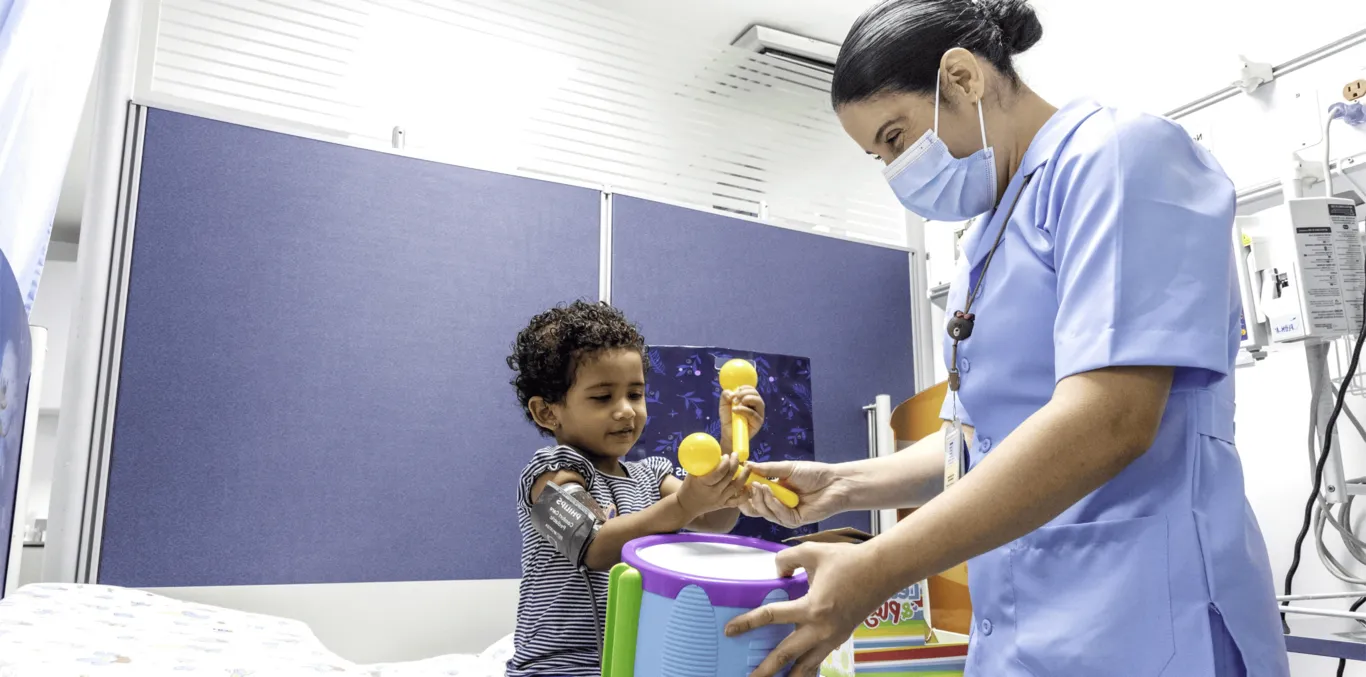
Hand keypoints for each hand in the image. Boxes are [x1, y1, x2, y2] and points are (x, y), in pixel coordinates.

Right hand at [676, 452, 749, 516]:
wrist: (686, 506)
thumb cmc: (688, 487)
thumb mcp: (692, 474)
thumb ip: (703, 465)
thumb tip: (716, 453)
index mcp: (704, 484)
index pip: (719, 472)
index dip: (726, 463)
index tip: (727, 455)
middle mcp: (714, 492)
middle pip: (729, 478)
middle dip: (735, 464)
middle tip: (736, 455)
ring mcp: (720, 500)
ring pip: (736, 487)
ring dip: (744, 476)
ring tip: (748, 466)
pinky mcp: (724, 505)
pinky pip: (737, 501)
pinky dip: (745, 494)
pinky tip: (749, 486)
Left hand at [720, 385, 764, 449]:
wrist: (728, 433)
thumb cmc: (728, 418)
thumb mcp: (724, 404)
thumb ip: (725, 395)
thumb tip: (731, 392)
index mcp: (750, 400)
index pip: (752, 389)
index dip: (744, 388)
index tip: (735, 391)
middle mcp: (757, 406)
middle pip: (756, 394)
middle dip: (745, 393)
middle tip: (735, 397)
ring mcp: (759, 414)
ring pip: (759, 402)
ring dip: (747, 399)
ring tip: (736, 403)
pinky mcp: (758, 422)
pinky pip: (753, 414)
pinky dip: (744, 410)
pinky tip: (735, 410)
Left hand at [725, 542, 886, 676]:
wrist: (883, 571)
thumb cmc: (849, 560)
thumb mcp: (813, 552)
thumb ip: (788, 559)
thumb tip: (776, 572)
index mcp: (812, 607)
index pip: (771, 617)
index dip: (748, 623)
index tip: (730, 631)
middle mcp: (821, 629)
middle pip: (786, 654)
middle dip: (766, 670)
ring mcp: (832, 638)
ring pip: (806, 666)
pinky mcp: (840, 639)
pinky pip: (819, 660)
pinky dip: (807, 671)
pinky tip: (798, 675)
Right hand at [739, 461, 843, 527]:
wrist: (834, 482)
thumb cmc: (813, 474)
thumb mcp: (787, 468)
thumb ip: (767, 469)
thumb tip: (747, 464)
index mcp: (774, 492)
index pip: (753, 497)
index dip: (744, 491)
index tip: (737, 481)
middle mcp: (777, 505)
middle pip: (755, 508)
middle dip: (749, 497)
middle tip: (748, 485)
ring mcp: (785, 515)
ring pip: (765, 512)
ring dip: (761, 499)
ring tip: (761, 486)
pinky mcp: (794, 521)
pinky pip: (779, 515)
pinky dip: (774, 504)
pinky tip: (773, 494)